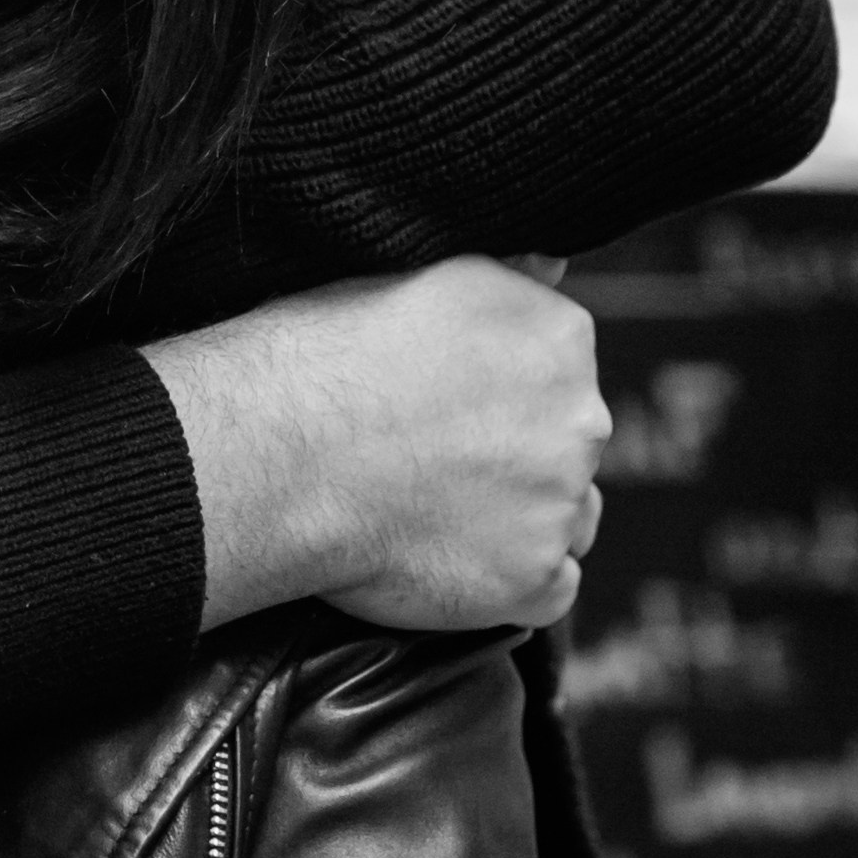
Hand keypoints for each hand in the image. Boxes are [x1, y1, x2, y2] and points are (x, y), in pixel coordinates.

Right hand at [146, 257, 609, 636]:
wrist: (277, 452)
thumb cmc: (324, 357)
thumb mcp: (417, 276)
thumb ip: (506, 278)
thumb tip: (555, 266)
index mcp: (558, 338)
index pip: (560, 372)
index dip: (501, 394)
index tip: (445, 406)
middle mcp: (580, 421)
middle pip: (568, 447)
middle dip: (515, 457)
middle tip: (429, 462)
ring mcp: (559, 507)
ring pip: (566, 518)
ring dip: (520, 521)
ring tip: (432, 513)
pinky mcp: (532, 582)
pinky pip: (549, 591)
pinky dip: (508, 584)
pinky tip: (445, 560)